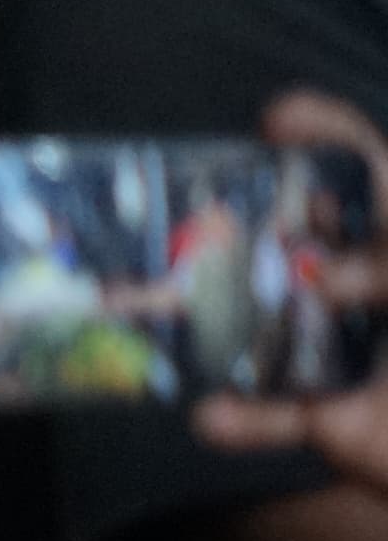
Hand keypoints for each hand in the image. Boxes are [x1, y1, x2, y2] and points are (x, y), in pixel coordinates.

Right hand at [196, 92, 387, 488]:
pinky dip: (243, 419)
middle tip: (208, 215)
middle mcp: (371, 291)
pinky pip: (277, 416)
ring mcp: (349, 353)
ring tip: (174, 299)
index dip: (328, 137)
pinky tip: (212, 414)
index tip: (274, 120)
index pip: (373, 176)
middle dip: (254, 222)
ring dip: (222, 313)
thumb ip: (386, 266)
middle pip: (306, 239)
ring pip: (271, 321)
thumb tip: (321, 274)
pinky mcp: (334, 420)